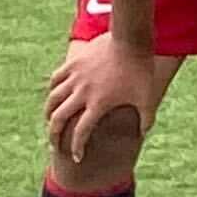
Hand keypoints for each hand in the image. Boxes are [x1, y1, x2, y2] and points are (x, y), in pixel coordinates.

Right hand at [44, 36, 160, 171]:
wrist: (131, 39)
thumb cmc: (141, 68)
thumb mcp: (147, 95)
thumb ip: (147, 117)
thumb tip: (144, 134)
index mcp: (99, 103)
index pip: (81, 133)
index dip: (77, 148)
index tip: (77, 157)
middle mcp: (82, 93)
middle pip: (58, 119)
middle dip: (54, 136)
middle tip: (55, 145)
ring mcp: (75, 77)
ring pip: (53, 100)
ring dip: (49, 113)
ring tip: (50, 122)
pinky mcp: (73, 63)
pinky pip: (56, 79)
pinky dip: (52, 90)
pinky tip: (54, 95)